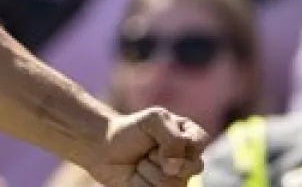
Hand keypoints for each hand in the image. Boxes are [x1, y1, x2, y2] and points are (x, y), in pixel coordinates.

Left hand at [85, 109, 207, 186]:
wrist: (103, 148)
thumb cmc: (130, 130)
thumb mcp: (154, 121)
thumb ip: (174, 139)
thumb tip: (175, 169)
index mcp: (190, 138)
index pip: (198, 144)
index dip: (176, 144)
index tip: (156, 139)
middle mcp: (187, 161)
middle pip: (189, 168)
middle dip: (160, 158)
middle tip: (147, 152)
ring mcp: (176, 179)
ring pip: (172, 184)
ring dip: (148, 171)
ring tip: (140, 163)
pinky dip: (140, 183)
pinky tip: (136, 176)